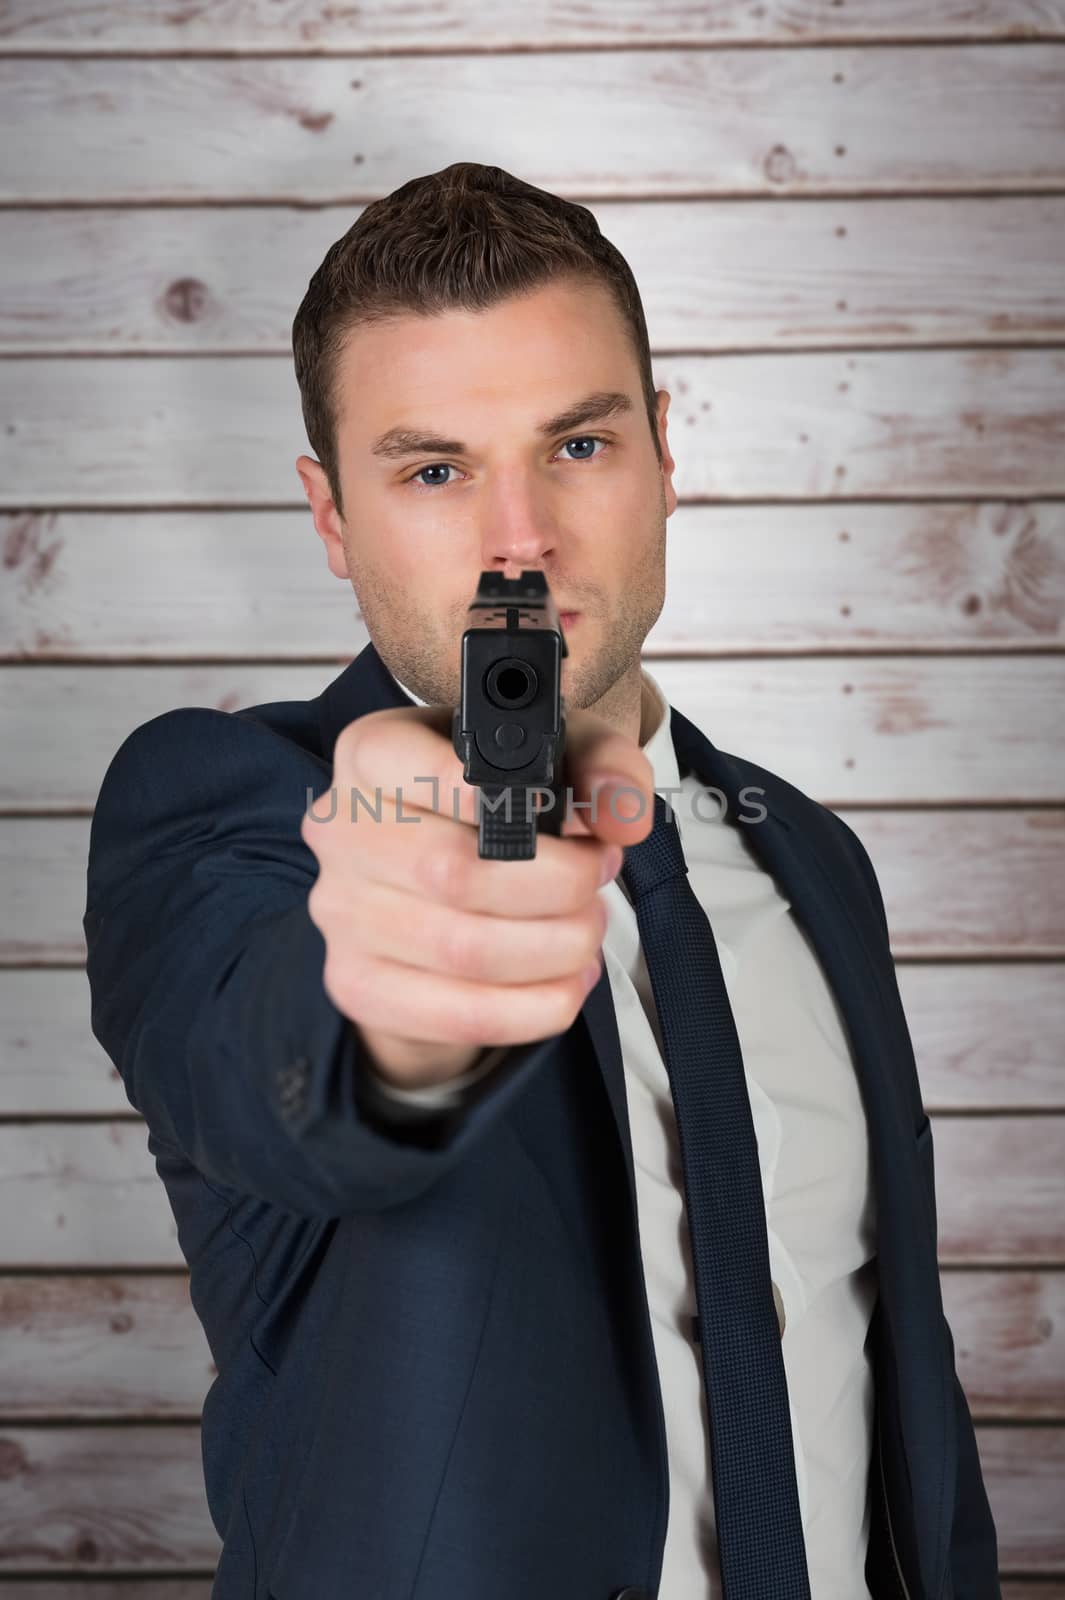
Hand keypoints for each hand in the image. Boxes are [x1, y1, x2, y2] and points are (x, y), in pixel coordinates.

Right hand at [300, 702, 653, 1088]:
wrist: (434, 885)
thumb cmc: (491, 807)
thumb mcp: (553, 756)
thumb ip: (599, 765)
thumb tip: (620, 814)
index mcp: (372, 755)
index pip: (414, 767)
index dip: (500, 799)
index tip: (570, 817)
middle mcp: (341, 832)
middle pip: (452, 871)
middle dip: (557, 883)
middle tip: (597, 875)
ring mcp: (342, 914)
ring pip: (463, 951)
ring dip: (556, 946)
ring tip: (587, 926)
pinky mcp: (359, 984)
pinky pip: (458, 1015)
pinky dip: (536, 1006)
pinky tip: (566, 979)